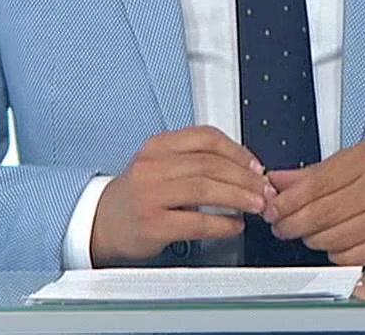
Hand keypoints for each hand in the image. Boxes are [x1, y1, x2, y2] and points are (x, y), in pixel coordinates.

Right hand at [90, 125, 272, 265]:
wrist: (99, 223)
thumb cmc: (136, 195)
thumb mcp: (158, 165)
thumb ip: (193, 160)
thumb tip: (243, 166)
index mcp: (157, 146)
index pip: (206, 137)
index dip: (238, 151)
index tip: (256, 165)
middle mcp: (152, 167)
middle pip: (210, 164)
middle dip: (245, 177)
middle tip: (265, 189)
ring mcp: (151, 196)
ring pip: (206, 188)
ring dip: (239, 197)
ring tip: (257, 206)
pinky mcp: (152, 225)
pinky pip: (196, 222)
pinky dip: (222, 224)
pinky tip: (234, 226)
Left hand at [262, 140, 364, 265]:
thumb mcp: (358, 155)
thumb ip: (316, 170)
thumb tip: (278, 181)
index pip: (314, 185)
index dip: (286, 201)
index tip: (271, 207)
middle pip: (320, 215)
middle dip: (291, 224)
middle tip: (279, 225)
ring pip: (331, 239)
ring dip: (310, 239)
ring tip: (306, 231)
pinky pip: (349, 256)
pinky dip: (333, 253)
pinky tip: (332, 242)